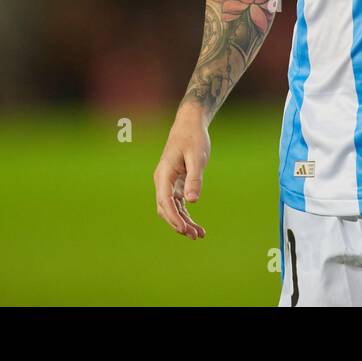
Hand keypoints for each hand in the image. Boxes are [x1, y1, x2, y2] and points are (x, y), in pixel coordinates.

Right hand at [153, 106, 209, 239]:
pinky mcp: (176, 184)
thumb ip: (194, 178)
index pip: (165, 200)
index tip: (184, 229)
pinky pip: (178, 204)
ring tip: (199, 235)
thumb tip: (192, 201)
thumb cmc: (193, 138)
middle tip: (195, 235)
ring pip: (172, 209)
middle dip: (178, 224)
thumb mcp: (197, 157)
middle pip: (166, 208)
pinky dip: (186, 215)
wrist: (189, 125)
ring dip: (183, 222)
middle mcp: (163, 180)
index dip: (173, 217)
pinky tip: (197, 226)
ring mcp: (168, 183)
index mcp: (164, 173)